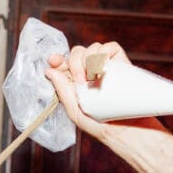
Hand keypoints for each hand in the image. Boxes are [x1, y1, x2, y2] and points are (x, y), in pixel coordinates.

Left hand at [45, 42, 160, 138]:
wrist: (123, 126)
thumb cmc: (98, 123)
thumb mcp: (74, 109)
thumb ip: (62, 89)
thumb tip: (49, 71)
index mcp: (75, 82)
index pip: (63, 64)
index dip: (57, 60)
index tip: (53, 61)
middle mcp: (89, 71)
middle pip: (76, 53)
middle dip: (74, 63)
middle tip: (81, 80)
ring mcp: (104, 65)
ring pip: (91, 48)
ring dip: (88, 61)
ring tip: (94, 78)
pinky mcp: (119, 61)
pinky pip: (108, 47)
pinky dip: (103, 54)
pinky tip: (102, 70)